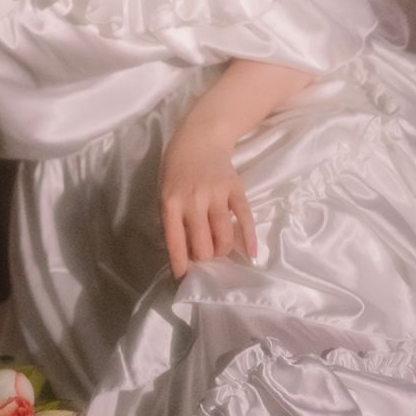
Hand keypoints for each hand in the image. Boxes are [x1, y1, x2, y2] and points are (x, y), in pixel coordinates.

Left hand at [158, 119, 256, 279]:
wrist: (200, 137)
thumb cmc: (177, 168)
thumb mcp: (164, 192)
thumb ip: (172, 220)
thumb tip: (185, 253)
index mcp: (171, 203)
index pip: (175, 242)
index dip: (181, 265)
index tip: (184, 278)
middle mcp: (193, 201)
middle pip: (203, 246)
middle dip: (204, 259)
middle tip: (204, 257)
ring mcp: (217, 195)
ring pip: (224, 237)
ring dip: (222, 251)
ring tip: (219, 250)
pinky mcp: (236, 190)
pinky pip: (245, 219)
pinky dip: (249, 239)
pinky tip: (250, 254)